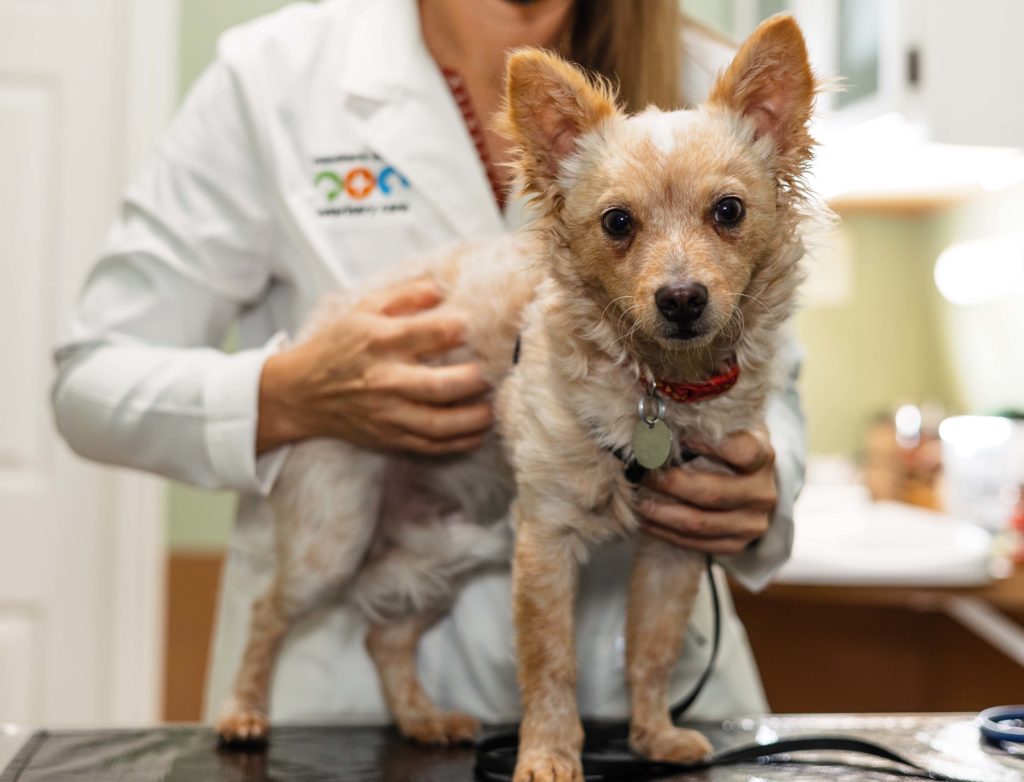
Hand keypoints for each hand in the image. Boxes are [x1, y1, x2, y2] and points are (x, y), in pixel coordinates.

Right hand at [257, 279, 492, 455]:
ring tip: (492, 408)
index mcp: (380, 341)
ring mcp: (386, 413)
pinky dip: (457, 443)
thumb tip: (442, 288)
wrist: (301, 392)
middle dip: (473, 380)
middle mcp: (384, 379)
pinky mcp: (387, 437)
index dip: (459, 328)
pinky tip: (476, 433)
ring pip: (437, 424)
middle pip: (438, 385)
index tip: (477, 328)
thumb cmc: (337, 346)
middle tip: (493, 372)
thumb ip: (405, 295)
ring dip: (472, 419)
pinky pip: (428, 446)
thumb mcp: (364, 309)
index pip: (429, 333)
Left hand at [637, 429, 776, 554]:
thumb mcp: (725, 428)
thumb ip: (703, 426)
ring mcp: (752, 523)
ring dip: (662, 513)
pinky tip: (646, 520)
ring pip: (700, 523)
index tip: (675, 438)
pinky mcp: (738, 544)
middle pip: (712, 493)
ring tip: (637, 501)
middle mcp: (763, 493)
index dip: (708, 444)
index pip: (742, 451)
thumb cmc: (727, 445)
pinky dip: (666, 532)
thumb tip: (657, 424)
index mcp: (763, 456)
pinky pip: (697, 544)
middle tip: (640, 474)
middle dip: (670, 484)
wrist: (748, 480)